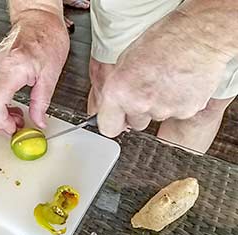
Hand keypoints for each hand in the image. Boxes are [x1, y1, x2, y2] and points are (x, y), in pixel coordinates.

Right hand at [0, 10, 68, 134]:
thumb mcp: (51, 74)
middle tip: (14, 128)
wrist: (39, 19)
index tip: (14, 129)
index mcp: (11, 67)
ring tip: (15, 118)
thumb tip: (38, 121)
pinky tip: (11, 106)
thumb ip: (42, 102)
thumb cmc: (47, 38)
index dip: (0, 122)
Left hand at [89, 11, 230, 137]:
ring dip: (159, 106)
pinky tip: (180, 84)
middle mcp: (139, 104)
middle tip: (147, 88)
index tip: (117, 118)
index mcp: (119, 92)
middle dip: (138, 112)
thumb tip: (113, 107)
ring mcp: (164, 110)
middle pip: (135, 124)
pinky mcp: (186, 112)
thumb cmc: (163, 40)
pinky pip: (177, 114)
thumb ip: (117, 89)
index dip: (113, 122)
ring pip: (156, 118)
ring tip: (166, 81)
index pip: (108, 127)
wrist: (199, 34)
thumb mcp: (126, 61)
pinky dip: (178, 103)